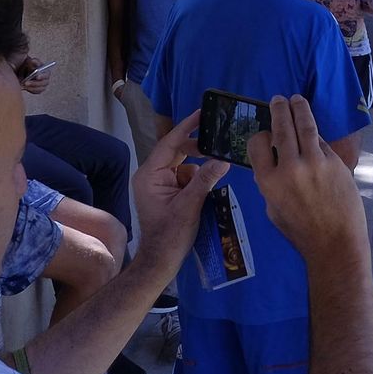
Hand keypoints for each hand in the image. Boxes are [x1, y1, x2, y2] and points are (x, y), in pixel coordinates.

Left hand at [17, 57, 50, 94]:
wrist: (23, 71)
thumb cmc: (28, 66)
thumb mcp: (30, 62)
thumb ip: (33, 61)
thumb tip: (33, 61)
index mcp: (45, 71)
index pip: (47, 74)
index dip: (43, 76)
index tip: (37, 77)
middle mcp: (46, 79)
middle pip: (44, 83)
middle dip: (35, 83)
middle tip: (26, 83)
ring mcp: (42, 85)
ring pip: (40, 88)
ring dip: (32, 88)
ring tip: (24, 86)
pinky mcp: (37, 89)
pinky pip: (36, 91)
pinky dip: (31, 90)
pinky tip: (25, 88)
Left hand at [133, 111, 230, 274]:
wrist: (161, 261)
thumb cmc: (170, 234)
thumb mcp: (190, 205)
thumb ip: (205, 179)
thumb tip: (223, 160)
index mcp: (150, 174)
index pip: (170, 143)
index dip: (187, 127)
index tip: (202, 113)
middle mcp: (152, 175)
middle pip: (178, 151)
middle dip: (198, 150)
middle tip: (220, 144)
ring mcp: (159, 184)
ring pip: (185, 164)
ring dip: (200, 169)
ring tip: (214, 176)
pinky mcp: (168, 192)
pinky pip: (186, 176)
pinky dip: (198, 179)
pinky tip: (206, 192)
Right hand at [248, 95, 366, 257]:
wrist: (334, 241)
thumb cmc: (301, 230)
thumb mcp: (274, 208)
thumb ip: (271, 183)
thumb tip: (273, 162)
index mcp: (268, 182)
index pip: (257, 145)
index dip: (260, 136)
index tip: (265, 134)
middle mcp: (289, 168)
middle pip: (281, 128)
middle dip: (279, 110)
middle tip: (278, 99)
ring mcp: (314, 163)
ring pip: (304, 126)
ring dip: (299, 109)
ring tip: (296, 99)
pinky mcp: (334, 162)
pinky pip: (322, 142)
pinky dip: (315, 134)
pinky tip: (312, 129)